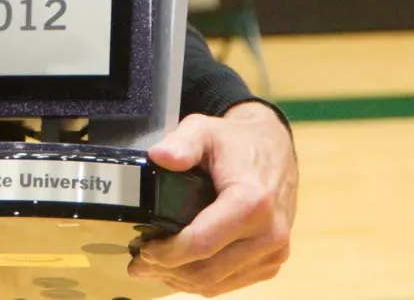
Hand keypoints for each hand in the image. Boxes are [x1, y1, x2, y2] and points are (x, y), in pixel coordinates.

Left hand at [131, 103, 296, 293]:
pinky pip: (232, 283)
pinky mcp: (272, 261)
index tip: (142, 249)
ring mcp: (274, 251)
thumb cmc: (236, 142)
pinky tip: (180, 270)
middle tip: (138, 262)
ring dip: (181, 280)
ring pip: (218, 283)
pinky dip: (203, 282)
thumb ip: (182, 142)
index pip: (201, 244)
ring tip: (152, 268)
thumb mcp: (204, 130)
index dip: (166, 252)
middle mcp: (269, 233)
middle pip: (207, 271)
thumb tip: (159, 156)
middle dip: (167, 270)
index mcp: (252, 203)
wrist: (274, 151)